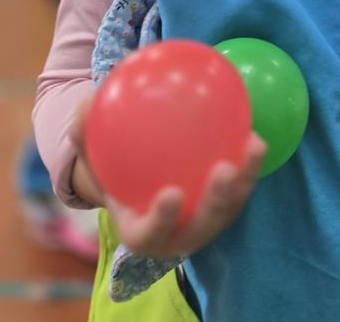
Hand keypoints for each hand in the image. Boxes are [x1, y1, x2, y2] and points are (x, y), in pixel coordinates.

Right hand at [70, 96, 265, 256]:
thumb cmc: (112, 172)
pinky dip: (250, 165)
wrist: (138, 191)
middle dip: (216, 202)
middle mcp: (176, 236)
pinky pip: (240, 189)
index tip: (172, 193)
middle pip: (200, 226)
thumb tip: (85, 104)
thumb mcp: (93, 156)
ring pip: (229, 209)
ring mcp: (203, 225)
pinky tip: (254, 132)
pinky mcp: (224, 210)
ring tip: (254, 144)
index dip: (162, 220)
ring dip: (245, 181)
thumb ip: (86, 134)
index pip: (150, 234)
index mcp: (140, 231)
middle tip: (224, 169)